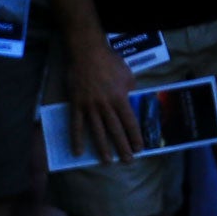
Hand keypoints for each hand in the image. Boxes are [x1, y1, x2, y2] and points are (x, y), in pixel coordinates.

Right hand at [65, 32, 140, 163]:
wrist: (87, 54)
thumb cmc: (110, 63)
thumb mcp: (128, 75)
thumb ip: (130, 91)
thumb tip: (133, 102)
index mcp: (120, 98)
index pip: (130, 122)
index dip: (135, 136)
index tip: (139, 148)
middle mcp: (106, 105)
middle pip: (115, 130)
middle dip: (122, 147)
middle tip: (127, 161)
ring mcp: (90, 106)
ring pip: (97, 131)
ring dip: (102, 148)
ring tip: (107, 161)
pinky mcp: (76, 105)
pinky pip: (76, 125)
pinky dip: (76, 139)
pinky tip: (78, 152)